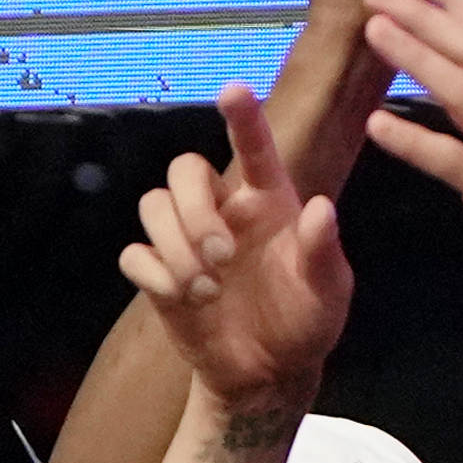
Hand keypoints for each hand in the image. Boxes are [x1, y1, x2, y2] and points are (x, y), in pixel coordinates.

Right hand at [117, 91, 351, 423]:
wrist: (270, 373)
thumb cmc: (306, 321)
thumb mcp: (329, 292)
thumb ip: (323, 252)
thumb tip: (321, 208)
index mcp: (268, 201)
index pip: (253, 148)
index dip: (242, 118)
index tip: (233, 89)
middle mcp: (223, 210)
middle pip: (183, 169)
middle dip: (194, 208)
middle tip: (223, 257)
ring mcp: (187, 241)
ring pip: (152, 205)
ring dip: (174, 244)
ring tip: (206, 290)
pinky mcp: (160, 276)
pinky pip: (134, 254)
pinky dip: (153, 272)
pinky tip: (183, 298)